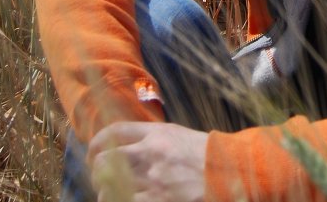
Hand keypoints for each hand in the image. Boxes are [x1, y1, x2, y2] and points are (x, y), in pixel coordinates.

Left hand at [87, 121, 207, 201]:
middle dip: (97, 172)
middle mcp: (149, 153)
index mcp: (157, 134)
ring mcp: (152, 179)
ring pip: (108, 187)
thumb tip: (131, 148)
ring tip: (113, 195)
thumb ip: (155, 140)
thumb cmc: (210, 156)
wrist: (233, 173)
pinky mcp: (156, 201)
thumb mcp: (181, 137)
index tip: (93, 153)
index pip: (114, 132)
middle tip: (100, 179)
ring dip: (106, 193)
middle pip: (104, 160)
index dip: (97, 143)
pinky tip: (124, 201)